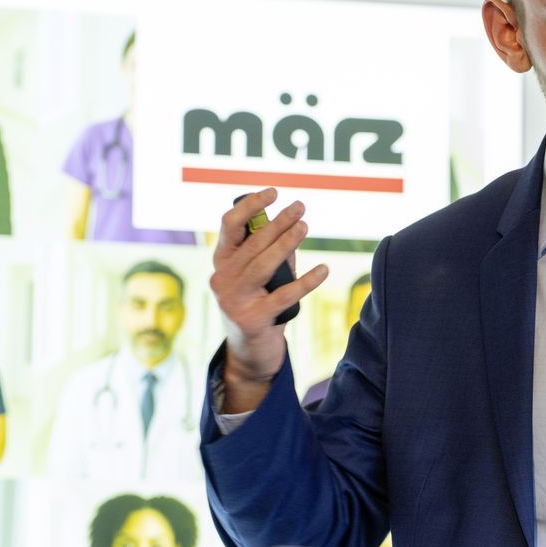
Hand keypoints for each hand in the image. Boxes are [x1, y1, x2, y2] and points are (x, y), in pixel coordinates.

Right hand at [211, 189, 328, 389]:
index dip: (250, 206)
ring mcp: (234, 300)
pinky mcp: (253, 320)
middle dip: (278, 222)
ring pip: (263, 265)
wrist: (249, 354)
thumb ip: (273, 255)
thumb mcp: (261, 278)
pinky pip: (283, 296)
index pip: (229, 226)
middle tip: (300, 207)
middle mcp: (222, 279)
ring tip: (305, 226)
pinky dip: (306, 281)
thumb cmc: (259, 306)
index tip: (273, 193)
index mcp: (222, 264)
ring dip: (286, 243)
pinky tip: (323, 269)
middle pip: (252, 244)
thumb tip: (293, 226)